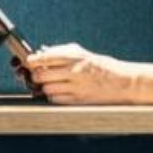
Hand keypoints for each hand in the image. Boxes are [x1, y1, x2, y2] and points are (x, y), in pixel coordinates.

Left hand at [21, 43, 140, 103]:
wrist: (124, 82)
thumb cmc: (103, 67)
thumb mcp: (84, 54)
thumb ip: (63, 52)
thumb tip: (41, 54)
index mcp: (75, 56)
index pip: (45, 57)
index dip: (32, 61)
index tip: (29, 62)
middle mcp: (74, 71)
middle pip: (41, 75)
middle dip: (35, 75)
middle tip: (38, 75)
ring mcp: (76, 87)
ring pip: (46, 89)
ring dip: (44, 87)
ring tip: (50, 84)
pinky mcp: (78, 100)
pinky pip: (55, 99)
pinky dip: (53, 96)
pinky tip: (58, 92)